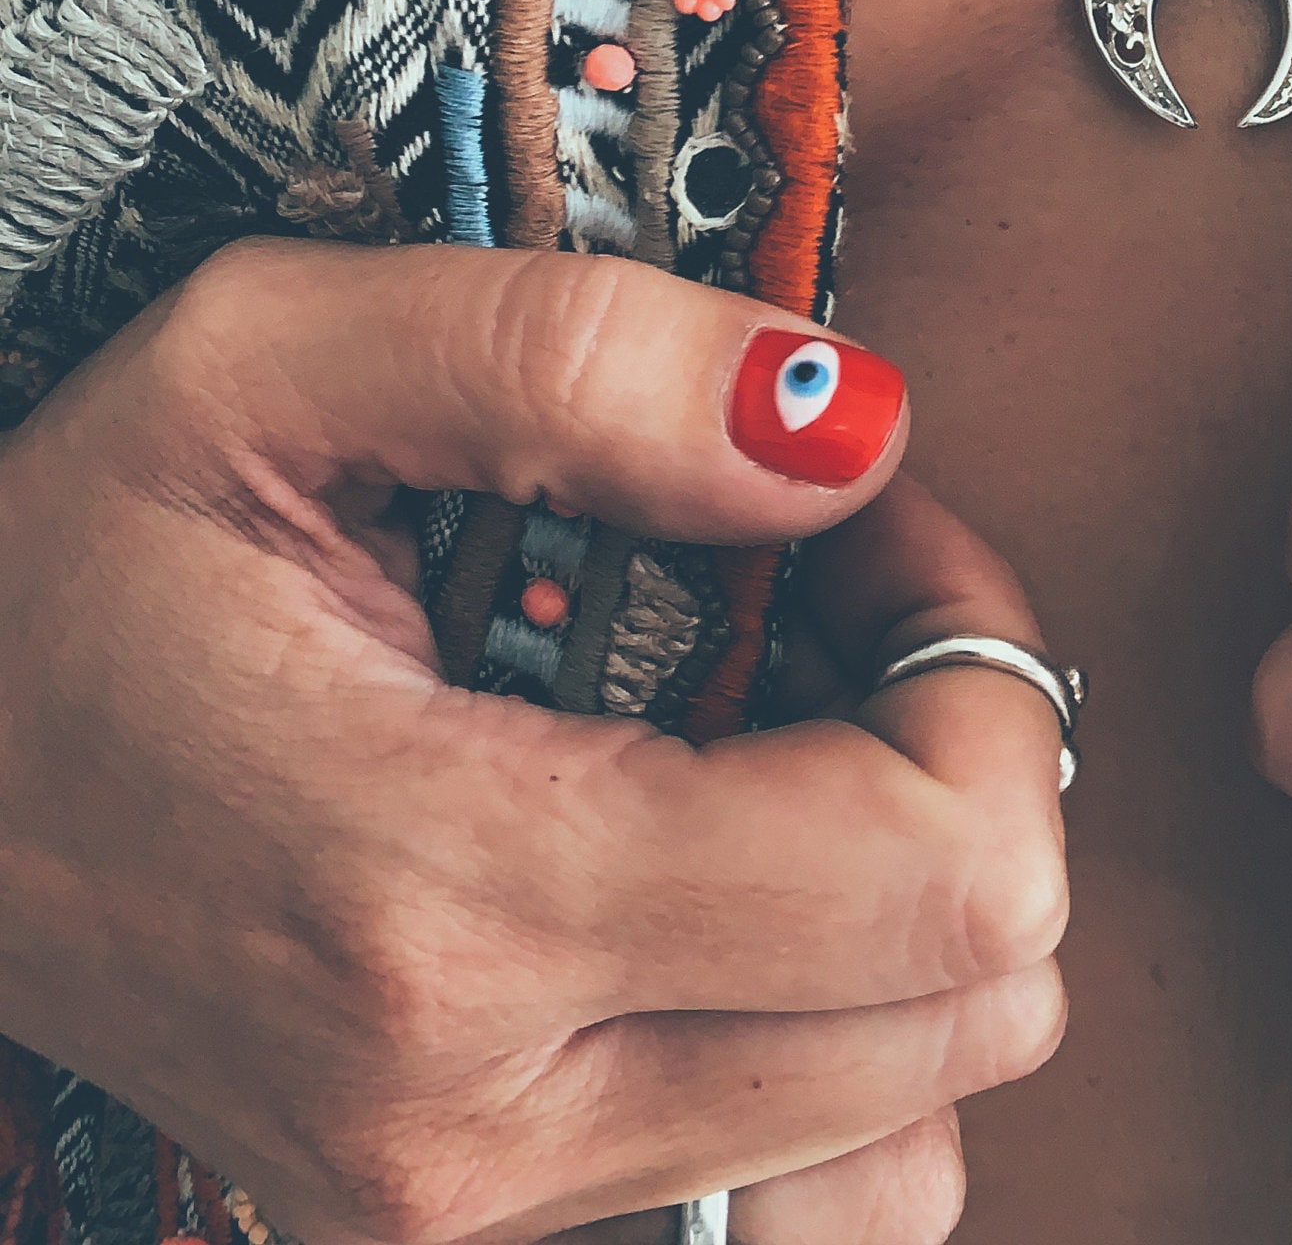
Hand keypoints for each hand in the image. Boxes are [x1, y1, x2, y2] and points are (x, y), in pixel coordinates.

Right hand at [0, 241, 1067, 1244]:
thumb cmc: (72, 558)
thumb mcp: (272, 356)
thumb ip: (578, 359)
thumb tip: (852, 425)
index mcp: (444, 900)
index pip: (947, 872)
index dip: (979, 661)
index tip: (874, 531)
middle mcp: (475, 1124)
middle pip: (975, 1002)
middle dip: (968, 761)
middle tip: (830, 606)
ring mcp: (471, 1220)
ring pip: (921, 1125)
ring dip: (915, 913)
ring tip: (785, 745)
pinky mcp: (469, 1240)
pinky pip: (808, 1200)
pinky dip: (839, 1042)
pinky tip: (733, 884)